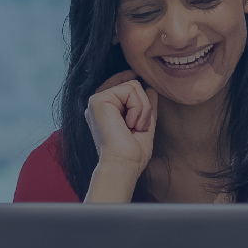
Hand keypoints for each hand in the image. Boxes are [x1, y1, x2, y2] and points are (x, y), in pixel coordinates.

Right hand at [84, 71, 157, 202]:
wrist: (123, 165)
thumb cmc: (133, 154)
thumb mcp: (144, 126)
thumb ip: (146, 107)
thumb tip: (151, 89)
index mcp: (106, 111)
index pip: (123, 87)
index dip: (134, 83)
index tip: (140, 89)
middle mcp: (99, 104)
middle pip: (131, 84)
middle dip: (144, 104)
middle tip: (139, 127)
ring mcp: (97, 101)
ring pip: (133, 85)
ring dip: (143, 108)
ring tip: (134, 127)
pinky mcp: (98, 100)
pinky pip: (130, 89)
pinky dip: (138, 108)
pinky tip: (129, 124)